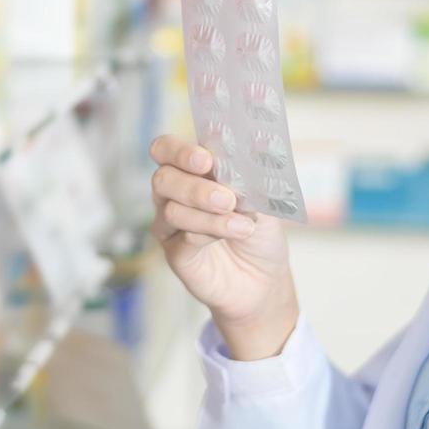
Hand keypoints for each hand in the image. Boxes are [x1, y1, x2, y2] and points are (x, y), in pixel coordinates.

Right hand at [149, 135, 298, 360]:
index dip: (179, 151)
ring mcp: (170, 225)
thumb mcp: (262, 199)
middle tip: (227, 199)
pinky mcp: (175, 254)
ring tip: (244, 226)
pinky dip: (208, 235)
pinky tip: (232, 236)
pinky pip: (182, 239)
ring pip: (173, 211)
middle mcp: (174, 194)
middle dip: (195, 187)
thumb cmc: (260, 231)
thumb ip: (248, 177)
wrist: (265, 278)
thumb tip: (246, 155)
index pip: (167, 150)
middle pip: (163, 179)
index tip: (205, 160)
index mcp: (191, 171)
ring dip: (211, 217)